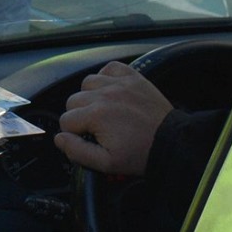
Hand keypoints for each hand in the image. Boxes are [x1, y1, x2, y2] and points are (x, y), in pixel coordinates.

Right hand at [54, 62, 172, 177]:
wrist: (171, 142)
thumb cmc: (140, 154)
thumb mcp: (106, 163)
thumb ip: (77, 151)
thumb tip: (59, 138)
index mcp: (96, 115)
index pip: (66, 121)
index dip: (73, 133)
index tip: (87, 139)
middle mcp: (105, 94)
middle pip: (73, 100)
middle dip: (80, 115)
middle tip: (96, 128)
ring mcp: (119, 83)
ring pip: (87, 83)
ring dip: (90, 95)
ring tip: (102, 110)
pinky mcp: (133, 77)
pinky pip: (109, 68)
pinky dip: (106, 77)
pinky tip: (110, 91)